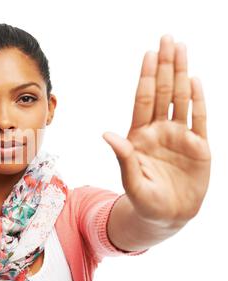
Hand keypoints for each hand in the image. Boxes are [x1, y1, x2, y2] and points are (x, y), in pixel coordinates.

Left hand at [103, 35, 210, 225]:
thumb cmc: (145, 200)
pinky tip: (195, 81)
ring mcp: (180, 136)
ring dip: (181, 74)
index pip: (143, 100)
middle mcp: (160, 130)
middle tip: (167, 39)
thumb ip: (123, 156)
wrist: (167, 216)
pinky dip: (199, 100)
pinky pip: (200, 119)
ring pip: (181, 99)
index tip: (149, 55)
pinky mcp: (199, 147)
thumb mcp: (132, 180)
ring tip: (182, 49)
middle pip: (163, 92)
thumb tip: (106, 134)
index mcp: (140, 136)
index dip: (146, 77)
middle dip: (165, 66)